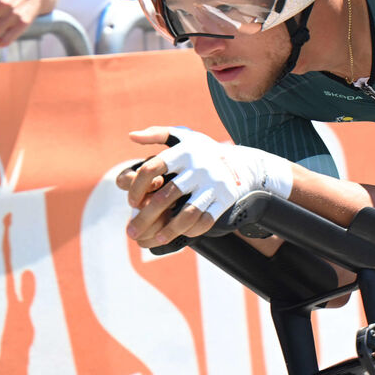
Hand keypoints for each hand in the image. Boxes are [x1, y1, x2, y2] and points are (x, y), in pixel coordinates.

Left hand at [117, 126, 294, 247]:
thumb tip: (132, 136)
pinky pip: (206, 220)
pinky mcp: (226, 198)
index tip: (132, 202)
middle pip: (166, 195)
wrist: (243, 163)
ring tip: (155, 240)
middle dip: (145, 217)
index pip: (152, 168)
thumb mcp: (184, 137)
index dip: (137, 187)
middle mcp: (199, 167)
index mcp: (184, 152)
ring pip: (187, 213)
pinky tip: (180, 234)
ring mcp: (214, 184)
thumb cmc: (203, 152)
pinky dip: (192, 230)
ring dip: (168, 230)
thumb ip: (157, 134)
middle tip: (131, 232)